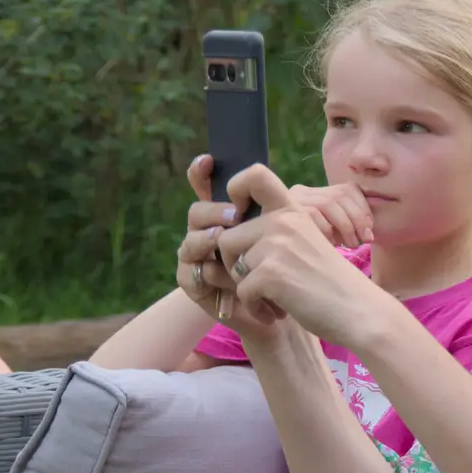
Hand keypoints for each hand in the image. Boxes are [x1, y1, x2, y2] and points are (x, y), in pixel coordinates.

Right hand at [174, 156, 282, 338]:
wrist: (277, 312)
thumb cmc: (279, 270)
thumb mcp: (281, 235)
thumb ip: (270, 207)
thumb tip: (262, 177)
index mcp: (223, 217)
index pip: (205, 189)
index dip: (200, 173)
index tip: (208, 160)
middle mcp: (205, 233)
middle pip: (197, 212)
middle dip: (213, 211)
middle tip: (234, 217)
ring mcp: (196, 258)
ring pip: (191, 242)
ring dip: (207, 241)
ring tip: (221, 241)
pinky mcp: (194, 284)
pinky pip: (192, 274)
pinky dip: (210, 276)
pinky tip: (227, 279)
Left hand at [212, 164, 381, 344]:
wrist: (358, 310)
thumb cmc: (331, 284)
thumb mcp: (307, 244)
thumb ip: (276, 232)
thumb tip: (228, 234)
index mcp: (293, 211)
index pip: (255, 176)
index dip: (235, 190)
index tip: (238, 217)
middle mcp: (282, 222)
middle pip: (227, 238)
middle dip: (236, 266)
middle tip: (261, 285)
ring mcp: (276, 246)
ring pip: (233, 267)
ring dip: (248, 290)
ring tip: (274, 301)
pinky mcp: (271, 273)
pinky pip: (242, 292)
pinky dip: (256, 308)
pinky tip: (275, 314)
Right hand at [290, 183, 373, 248]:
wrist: (274, 263)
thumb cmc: (310, 253)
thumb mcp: (329, 236)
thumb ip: (346, 226)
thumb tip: (369, 233)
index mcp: (318, 193)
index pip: (348, 189)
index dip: (364, 208)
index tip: (370, 230)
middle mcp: (302, 192)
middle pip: (339, 195)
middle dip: (358, 218)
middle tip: (365, 240)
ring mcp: (291, 200)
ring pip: (327, 203)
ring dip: (346, 225)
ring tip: (351, 245)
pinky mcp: (282, 212)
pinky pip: (312, 215)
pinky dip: (327, 231)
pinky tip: (331, 245)